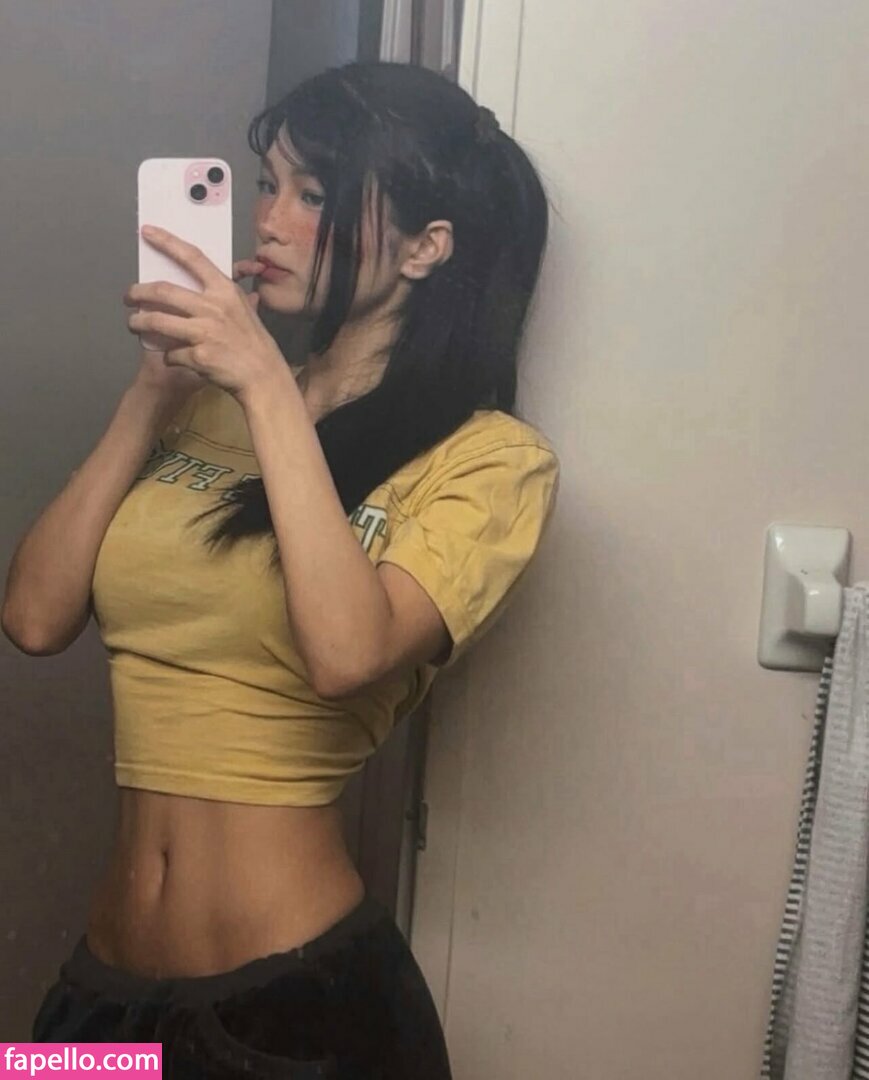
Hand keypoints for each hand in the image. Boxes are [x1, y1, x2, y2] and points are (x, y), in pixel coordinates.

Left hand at [125, 227, 283, 400]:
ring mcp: (204, 332)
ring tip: (133, 324)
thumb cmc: (255, 343)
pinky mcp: (198, 356)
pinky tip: (171, 358)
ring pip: (157, 322)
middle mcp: (212, 307)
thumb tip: (228, 276)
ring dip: (138, 323)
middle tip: (129, 296)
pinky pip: (171, 353)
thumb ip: (230, 295)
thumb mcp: (246, 311)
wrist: (263, 377)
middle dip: (138, 292)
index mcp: (225, 291)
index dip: (167, 242)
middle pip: (163, 291)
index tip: (147, 232)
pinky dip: (168, 356)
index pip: (193, 258)